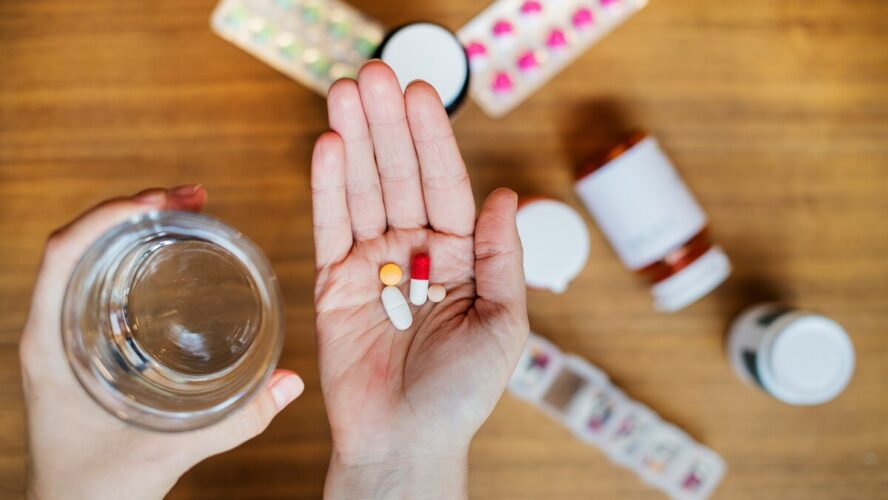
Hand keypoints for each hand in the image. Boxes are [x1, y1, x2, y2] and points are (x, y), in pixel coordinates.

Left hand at [20, 186, 304, 499]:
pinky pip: (104, 282)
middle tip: (195, 198)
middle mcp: (53, 329)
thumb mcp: (167, 452)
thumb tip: (291, 384)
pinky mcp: (86, 346)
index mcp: (51, 343)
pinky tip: (175, 258)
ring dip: (139, 229)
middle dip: (137, 209)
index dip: (110, 214)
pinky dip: (139, 258)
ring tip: (190, 213)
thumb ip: (234, 421)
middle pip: (85, 243)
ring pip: (94, 258)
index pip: (65, 252)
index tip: (164, 201)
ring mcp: (66, 335)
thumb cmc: (96, 489)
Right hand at [312, 62, 528, 498]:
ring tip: (344, 93)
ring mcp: (373, 265)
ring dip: (354, 141)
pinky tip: (328, 147)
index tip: (419, 94)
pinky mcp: (335, 284)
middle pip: (400, 178)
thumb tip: (507, 197)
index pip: (445, 186)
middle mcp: (416, 253)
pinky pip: (331, 228)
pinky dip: (328, 188)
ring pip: (363, 192)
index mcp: (460, 257)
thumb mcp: (503, 323)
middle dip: (386, 126)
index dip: (432, 140)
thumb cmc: (461, 393)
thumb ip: (503, 258)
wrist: (406, 441)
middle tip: (372, 74)